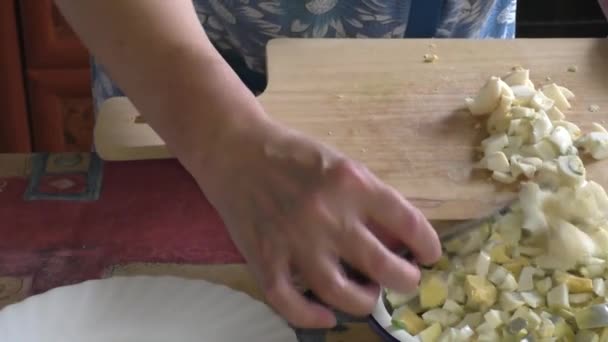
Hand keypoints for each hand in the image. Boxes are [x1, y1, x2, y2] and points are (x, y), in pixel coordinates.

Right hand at [192, 117, 441, 328]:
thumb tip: (396, 237)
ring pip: (340, 293)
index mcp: (352, 183)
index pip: (408, 222)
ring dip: (364, 302)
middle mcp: (327, 214)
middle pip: (381, 266)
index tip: (430, 255)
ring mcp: (294, 240)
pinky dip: (311, 317)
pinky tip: (326, 316)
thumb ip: (367, 197)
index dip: (428, 245)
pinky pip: (289, 302)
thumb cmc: (292, 153)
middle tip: (406, 280)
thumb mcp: (340, 163)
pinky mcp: (264, 257)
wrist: (234, 149)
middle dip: (405, 280)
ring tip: (369, 295)